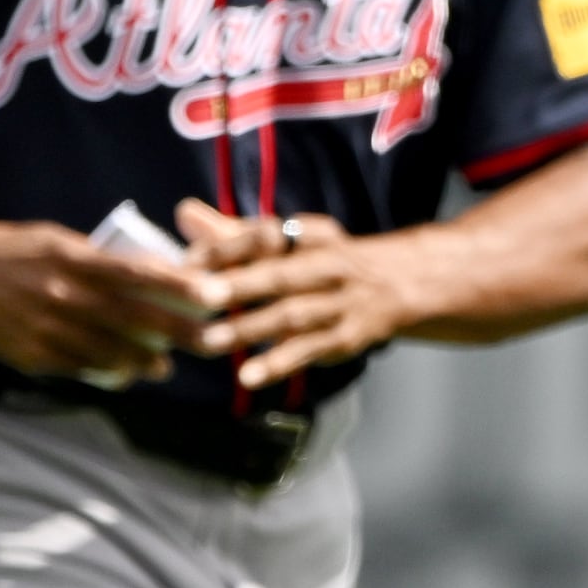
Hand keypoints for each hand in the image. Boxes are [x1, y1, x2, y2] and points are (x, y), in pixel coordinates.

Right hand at [0, 207, 213, 384]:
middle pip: (135, 319)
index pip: (140, 275)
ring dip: (144, 362)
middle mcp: (65, 295)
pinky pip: (79, 368)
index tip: (215, 296)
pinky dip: (105, 372)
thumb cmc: (10, 250)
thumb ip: (98, 260)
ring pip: (110, 353)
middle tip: (214, 342)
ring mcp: (48, 329)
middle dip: (180, 333)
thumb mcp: (57, 241)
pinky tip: (124, 375)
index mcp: (74, 259)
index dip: (182, 288)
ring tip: (166, 367)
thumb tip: (147, 276)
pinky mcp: (32, 356)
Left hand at [175, 200, 414, 388]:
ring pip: (294, 315)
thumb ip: (236, 233)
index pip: (267, 236)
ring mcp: (340, 303)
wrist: (404, 283)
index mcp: (312, 236)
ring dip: (252, 327)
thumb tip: (183, 213)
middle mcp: (330, 265)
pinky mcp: (345, 337)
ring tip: (210, 340)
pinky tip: (249, 374)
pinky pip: (310, 350)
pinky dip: (279, 363)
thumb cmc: (330, 261)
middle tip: (198, 295)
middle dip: (241, 284)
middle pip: (283, 274)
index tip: (189, 262)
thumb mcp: (293, 240)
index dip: (228, 247)